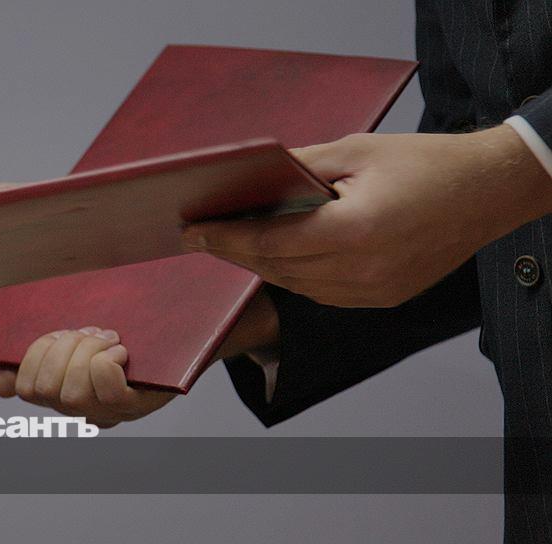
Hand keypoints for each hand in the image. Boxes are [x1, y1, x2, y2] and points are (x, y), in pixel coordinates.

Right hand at [0, 327, 174, 427]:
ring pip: (70, 394)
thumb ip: (39, 350)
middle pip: (45, 389)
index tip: (57, 334)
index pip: (26, 388)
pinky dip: (106, 364)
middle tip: (89, 332)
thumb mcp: (80, 338)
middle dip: (62, 349)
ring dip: (86, 354)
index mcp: (64, 392)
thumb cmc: (130, 332)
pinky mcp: (136, 407)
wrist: (185, 331)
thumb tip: (0, 382)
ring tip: (108, 339)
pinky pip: (105, 391)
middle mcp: (83, 410)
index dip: (32, 358)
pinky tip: (121, 352)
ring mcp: (109, 412)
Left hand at [183, 126, 551, 306]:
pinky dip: (297, 276)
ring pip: (297, 286)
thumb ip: (299, 166)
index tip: (193, 232)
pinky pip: (323, 293)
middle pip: (278, 268)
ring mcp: (374, 291)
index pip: (270, 243)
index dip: (225, 238)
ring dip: (263, 267)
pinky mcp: (383, 299)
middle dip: (236, 252)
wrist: (487, 192)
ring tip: (235, 245)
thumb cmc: (425, 164)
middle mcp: (362, 271)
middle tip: (204, 236)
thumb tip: (252, 176)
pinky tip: (280, 257)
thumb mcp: (356, 151)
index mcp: (354, 231)